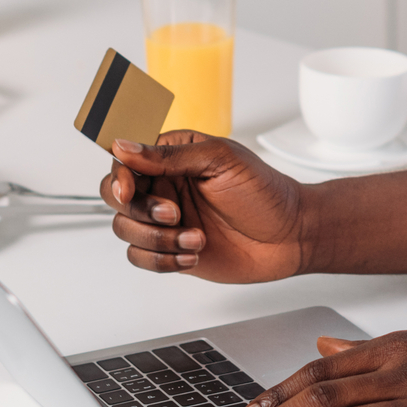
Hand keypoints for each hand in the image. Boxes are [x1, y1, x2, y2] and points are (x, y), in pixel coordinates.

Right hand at [100, 133, 309, 282]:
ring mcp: (166, 220)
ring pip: (125, 230)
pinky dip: (162, 260)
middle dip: (141, 211)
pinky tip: (192, 255)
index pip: (124, 160)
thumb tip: (123, 146)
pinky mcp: (171, 249)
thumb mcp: (221, 160)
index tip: (129, 191)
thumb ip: (169, 156)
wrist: (291, 236)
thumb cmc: (264, 192)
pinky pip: (141, 258)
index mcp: (172, 156)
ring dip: (157, 239)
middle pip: (115, 197)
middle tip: (175, 215)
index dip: (119, 176)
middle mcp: (164, 186)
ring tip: (196, 239)